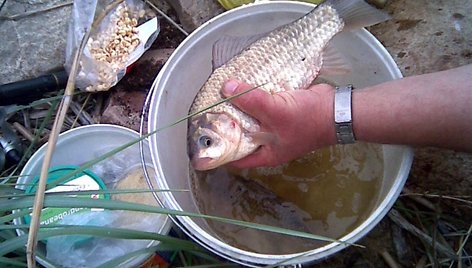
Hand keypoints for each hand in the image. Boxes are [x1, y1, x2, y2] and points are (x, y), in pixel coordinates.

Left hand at [221, 80, 336, 167]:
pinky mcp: (280, 111)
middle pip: (240, 133)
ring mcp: (274, 126)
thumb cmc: (306, 119)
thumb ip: (250, 100)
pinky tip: (242, 84)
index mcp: (264, 153)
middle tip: (210, 107)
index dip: (219, 148)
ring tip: (221, 93)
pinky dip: (253, 96)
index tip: (203, 134)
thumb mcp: (275, 110)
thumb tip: (225, 88)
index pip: (235, 157)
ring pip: (250, 117)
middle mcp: (267, 142)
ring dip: (240, 106)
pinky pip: (261, 105)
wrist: (337, 109)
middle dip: (227, 121)